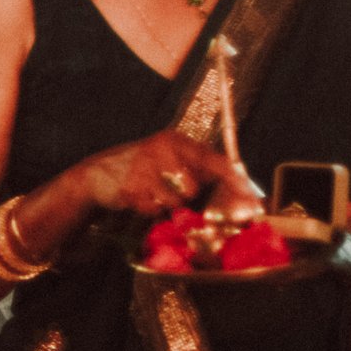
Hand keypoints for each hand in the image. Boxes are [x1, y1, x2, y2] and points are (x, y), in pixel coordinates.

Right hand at [73, 130, 262, 221]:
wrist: (97, 175)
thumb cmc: (141, 170)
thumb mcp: (170, 161)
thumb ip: (197, 170)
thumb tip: (236, 188)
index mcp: (178, 141)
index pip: (219, 161)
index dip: (237, 184)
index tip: (253, 203)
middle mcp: (164, 148)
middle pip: (195, 186)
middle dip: (191, 201)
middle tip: (186, 205)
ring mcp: (147, 166)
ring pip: (176, 201)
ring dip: (168, 205)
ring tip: (154, 195)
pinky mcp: (132, 185)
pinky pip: (155, 209)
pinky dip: (151, 209)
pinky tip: (141, 198)